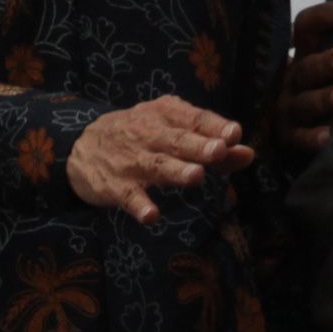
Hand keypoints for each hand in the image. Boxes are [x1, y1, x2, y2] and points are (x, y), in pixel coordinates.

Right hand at [67, 95, 255, 224]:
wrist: (83, 146)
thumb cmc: (142, 136)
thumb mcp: (173, 130)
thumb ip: (212, 144)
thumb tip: (249, 154)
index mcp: (166, 115)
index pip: (194, 118)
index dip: (214, 126)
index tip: (234, 134)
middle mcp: (149, 134)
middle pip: (177, 140)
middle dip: (198, 146)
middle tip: (219, 151)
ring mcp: (132, 161)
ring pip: (156, 165)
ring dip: (176, 171)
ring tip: (196, 176)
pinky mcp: (116, 186)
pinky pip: (129, 197)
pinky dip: (139, 205)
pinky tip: (151, 216)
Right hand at [280, 1, 332, 152]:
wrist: (295, 130)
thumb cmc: (325, 88)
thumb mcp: (329, 63)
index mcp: (304, 55)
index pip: (305, 28)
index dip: (322, 17)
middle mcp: (293, 79)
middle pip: (305, 67)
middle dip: (326, 62)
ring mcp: (290, 109)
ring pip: (304, 103)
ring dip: (323, 98)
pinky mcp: (291, 138)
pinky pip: (299, 138)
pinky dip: (312, 137)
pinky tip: (327, 135)